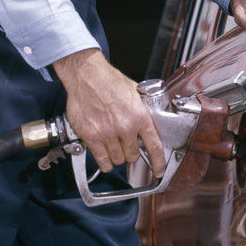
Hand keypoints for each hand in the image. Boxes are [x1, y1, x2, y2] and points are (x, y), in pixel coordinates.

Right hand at [52, 48, 166, 175]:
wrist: (86, 74)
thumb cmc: (108, 79)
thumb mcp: (134, 91)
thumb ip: (142, 108)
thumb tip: (150, 119)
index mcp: (139, 116)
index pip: (154, 147)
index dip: (158, 163)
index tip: (159, 171)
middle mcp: (124, 127)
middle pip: (133, 156)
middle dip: (131, 152)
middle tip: (126, 143)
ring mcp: (107, 133)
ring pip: (117, 160)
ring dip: (117, 155)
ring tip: (113, 144)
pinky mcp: (91, 137)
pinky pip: (102, 161)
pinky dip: (104, 162)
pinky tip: (104, 155)